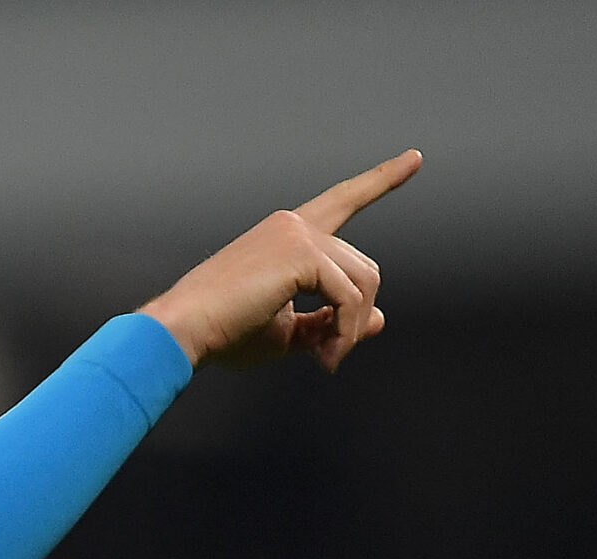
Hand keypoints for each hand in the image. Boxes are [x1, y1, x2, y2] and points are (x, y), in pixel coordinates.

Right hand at [141, 150, 421, 372]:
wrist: (181, 331)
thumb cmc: (222, 333)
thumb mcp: (286, 331)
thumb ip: (330, 322)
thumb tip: (378, 320)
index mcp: (285, 234)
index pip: (342, 201)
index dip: (381, 180)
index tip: (414, 158)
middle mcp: (293, 224)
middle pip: (363, 268)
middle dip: (356, 318)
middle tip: (329, 359)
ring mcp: (297, 235)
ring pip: (362, 283)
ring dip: (350, 330)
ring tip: (325, 360)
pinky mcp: (301, 254)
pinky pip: (348, 297)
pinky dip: (344, 332)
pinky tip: (324, 357)